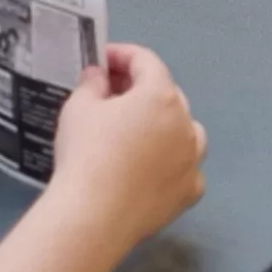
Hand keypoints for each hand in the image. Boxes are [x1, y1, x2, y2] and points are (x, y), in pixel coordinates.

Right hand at [43, 43, 205, 249]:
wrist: (94, 215)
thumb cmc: (86, 153)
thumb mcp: (78, 108)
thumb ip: (92, 84)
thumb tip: (100, 76)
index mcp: (160, 96)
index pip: (146, 61)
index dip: (121, 55)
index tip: (101, 60)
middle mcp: (185, 124)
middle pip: (168, 94)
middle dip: (141, 89)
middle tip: (110, 94)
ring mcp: (193, 160)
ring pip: (186, 131)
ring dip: (165, 123)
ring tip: (138, 130)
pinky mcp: (190, 192)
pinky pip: (185, 167)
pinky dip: (171, 161)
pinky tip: (150, 168)